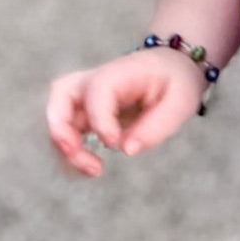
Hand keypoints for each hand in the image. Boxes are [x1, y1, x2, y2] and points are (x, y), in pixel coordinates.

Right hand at [46, 48, 207, 176]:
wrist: (172, 70)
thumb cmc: (176, 82)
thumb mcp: (181, 101)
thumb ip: (157, 126)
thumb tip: (125, 150)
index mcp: (119, 72)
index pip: (97, 92)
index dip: (100, 120)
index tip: (115, 142)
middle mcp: (95, 81)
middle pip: (60, 96)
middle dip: (62, 130)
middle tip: (79, 153)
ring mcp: (86, 97)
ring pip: (58, 120)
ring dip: (66, 151)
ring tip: (95, 170)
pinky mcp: (84, 114)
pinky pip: (66, 135)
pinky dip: (72, 156)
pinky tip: (93, 169)